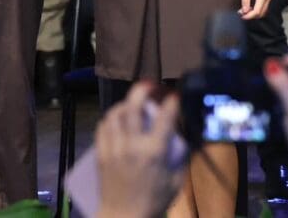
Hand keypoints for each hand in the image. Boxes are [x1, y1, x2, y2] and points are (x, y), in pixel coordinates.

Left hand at [96, 82, 183, 217]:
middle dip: (142, 90)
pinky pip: (103, 127)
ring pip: (115, 114)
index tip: (175, 95)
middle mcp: (133, 146)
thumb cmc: (154, 202)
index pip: (165, 118)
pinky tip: (117, 119)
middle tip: (149, 85)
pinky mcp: (101, 154)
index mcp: (154, 152)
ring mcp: (114, 148)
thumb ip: (182, 157)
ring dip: (125, 103)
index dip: (172, 102)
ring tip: (133, 102)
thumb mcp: (176, 181)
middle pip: (133, 107)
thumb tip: (186, 136)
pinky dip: (110, 118)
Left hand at [239, 0, 271, 18]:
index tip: (241, 16)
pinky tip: (249, 6)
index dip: (249, 16)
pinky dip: (257, 9)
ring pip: (263, 11)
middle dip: (251, 15)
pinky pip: (263, 6)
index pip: (257, 11)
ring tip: (244, 10)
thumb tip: (245, 10)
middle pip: (261, 13)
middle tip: (241, 13)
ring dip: (254, 13)